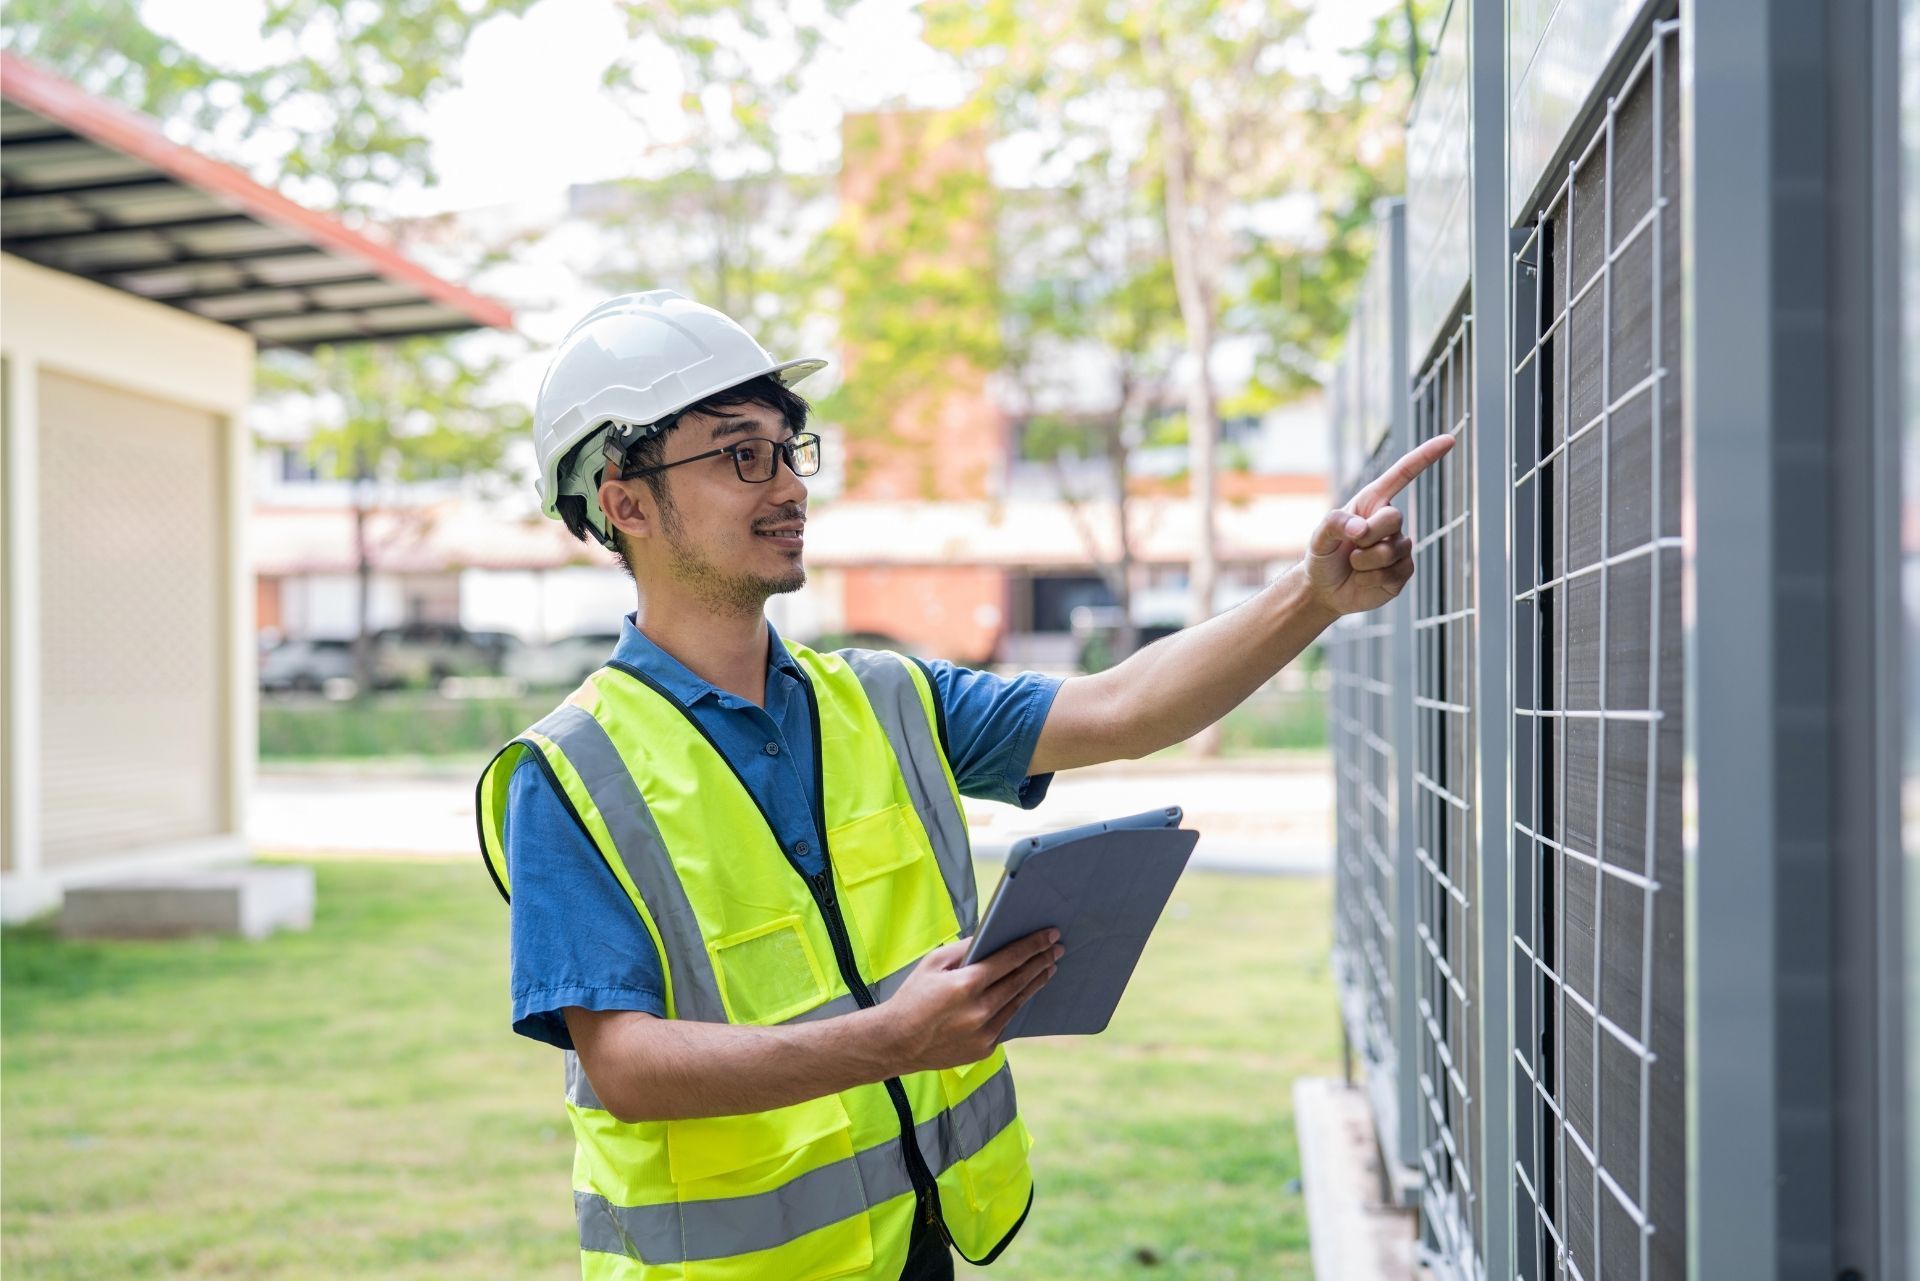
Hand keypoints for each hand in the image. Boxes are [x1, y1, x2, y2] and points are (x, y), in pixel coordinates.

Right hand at [876, 928, 1060, 1072]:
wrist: (896, 1042)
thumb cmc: (912, 997)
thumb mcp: (932, 964)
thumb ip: (964, 949)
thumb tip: (990, 936)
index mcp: (965, 985)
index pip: (1009, 960)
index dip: (1032, 946)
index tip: (1050, 935)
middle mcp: (979, 1011)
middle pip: (1020, 981)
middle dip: (1041, 962)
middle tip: (1058, 949)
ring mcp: (984, 1033)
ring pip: (1017, 1003)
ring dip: (1035, 984)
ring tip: (1048, 968)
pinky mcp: (984, 1049)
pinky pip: (1005, 1023)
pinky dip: (1016, 1005)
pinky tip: (1025, 993)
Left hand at [1302, 434, 1455, 616]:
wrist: (1326, 590)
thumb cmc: (1323, 556)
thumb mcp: (1319, 537)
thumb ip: (1334, 524)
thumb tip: (1360, 528)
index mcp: (1372, 503)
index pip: (1403, 474)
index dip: (1426, 457)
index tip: (1449, 439)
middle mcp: (1389, 522)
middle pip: (1394, 518)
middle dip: (1367, 535)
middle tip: (1350, 548)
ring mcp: (1399, 546)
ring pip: (1392, 550)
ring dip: (1365, 562)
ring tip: (1354, 565)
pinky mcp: (1404, 570)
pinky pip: (1395, 572)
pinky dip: (1372, 579)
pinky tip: (1364, 580)